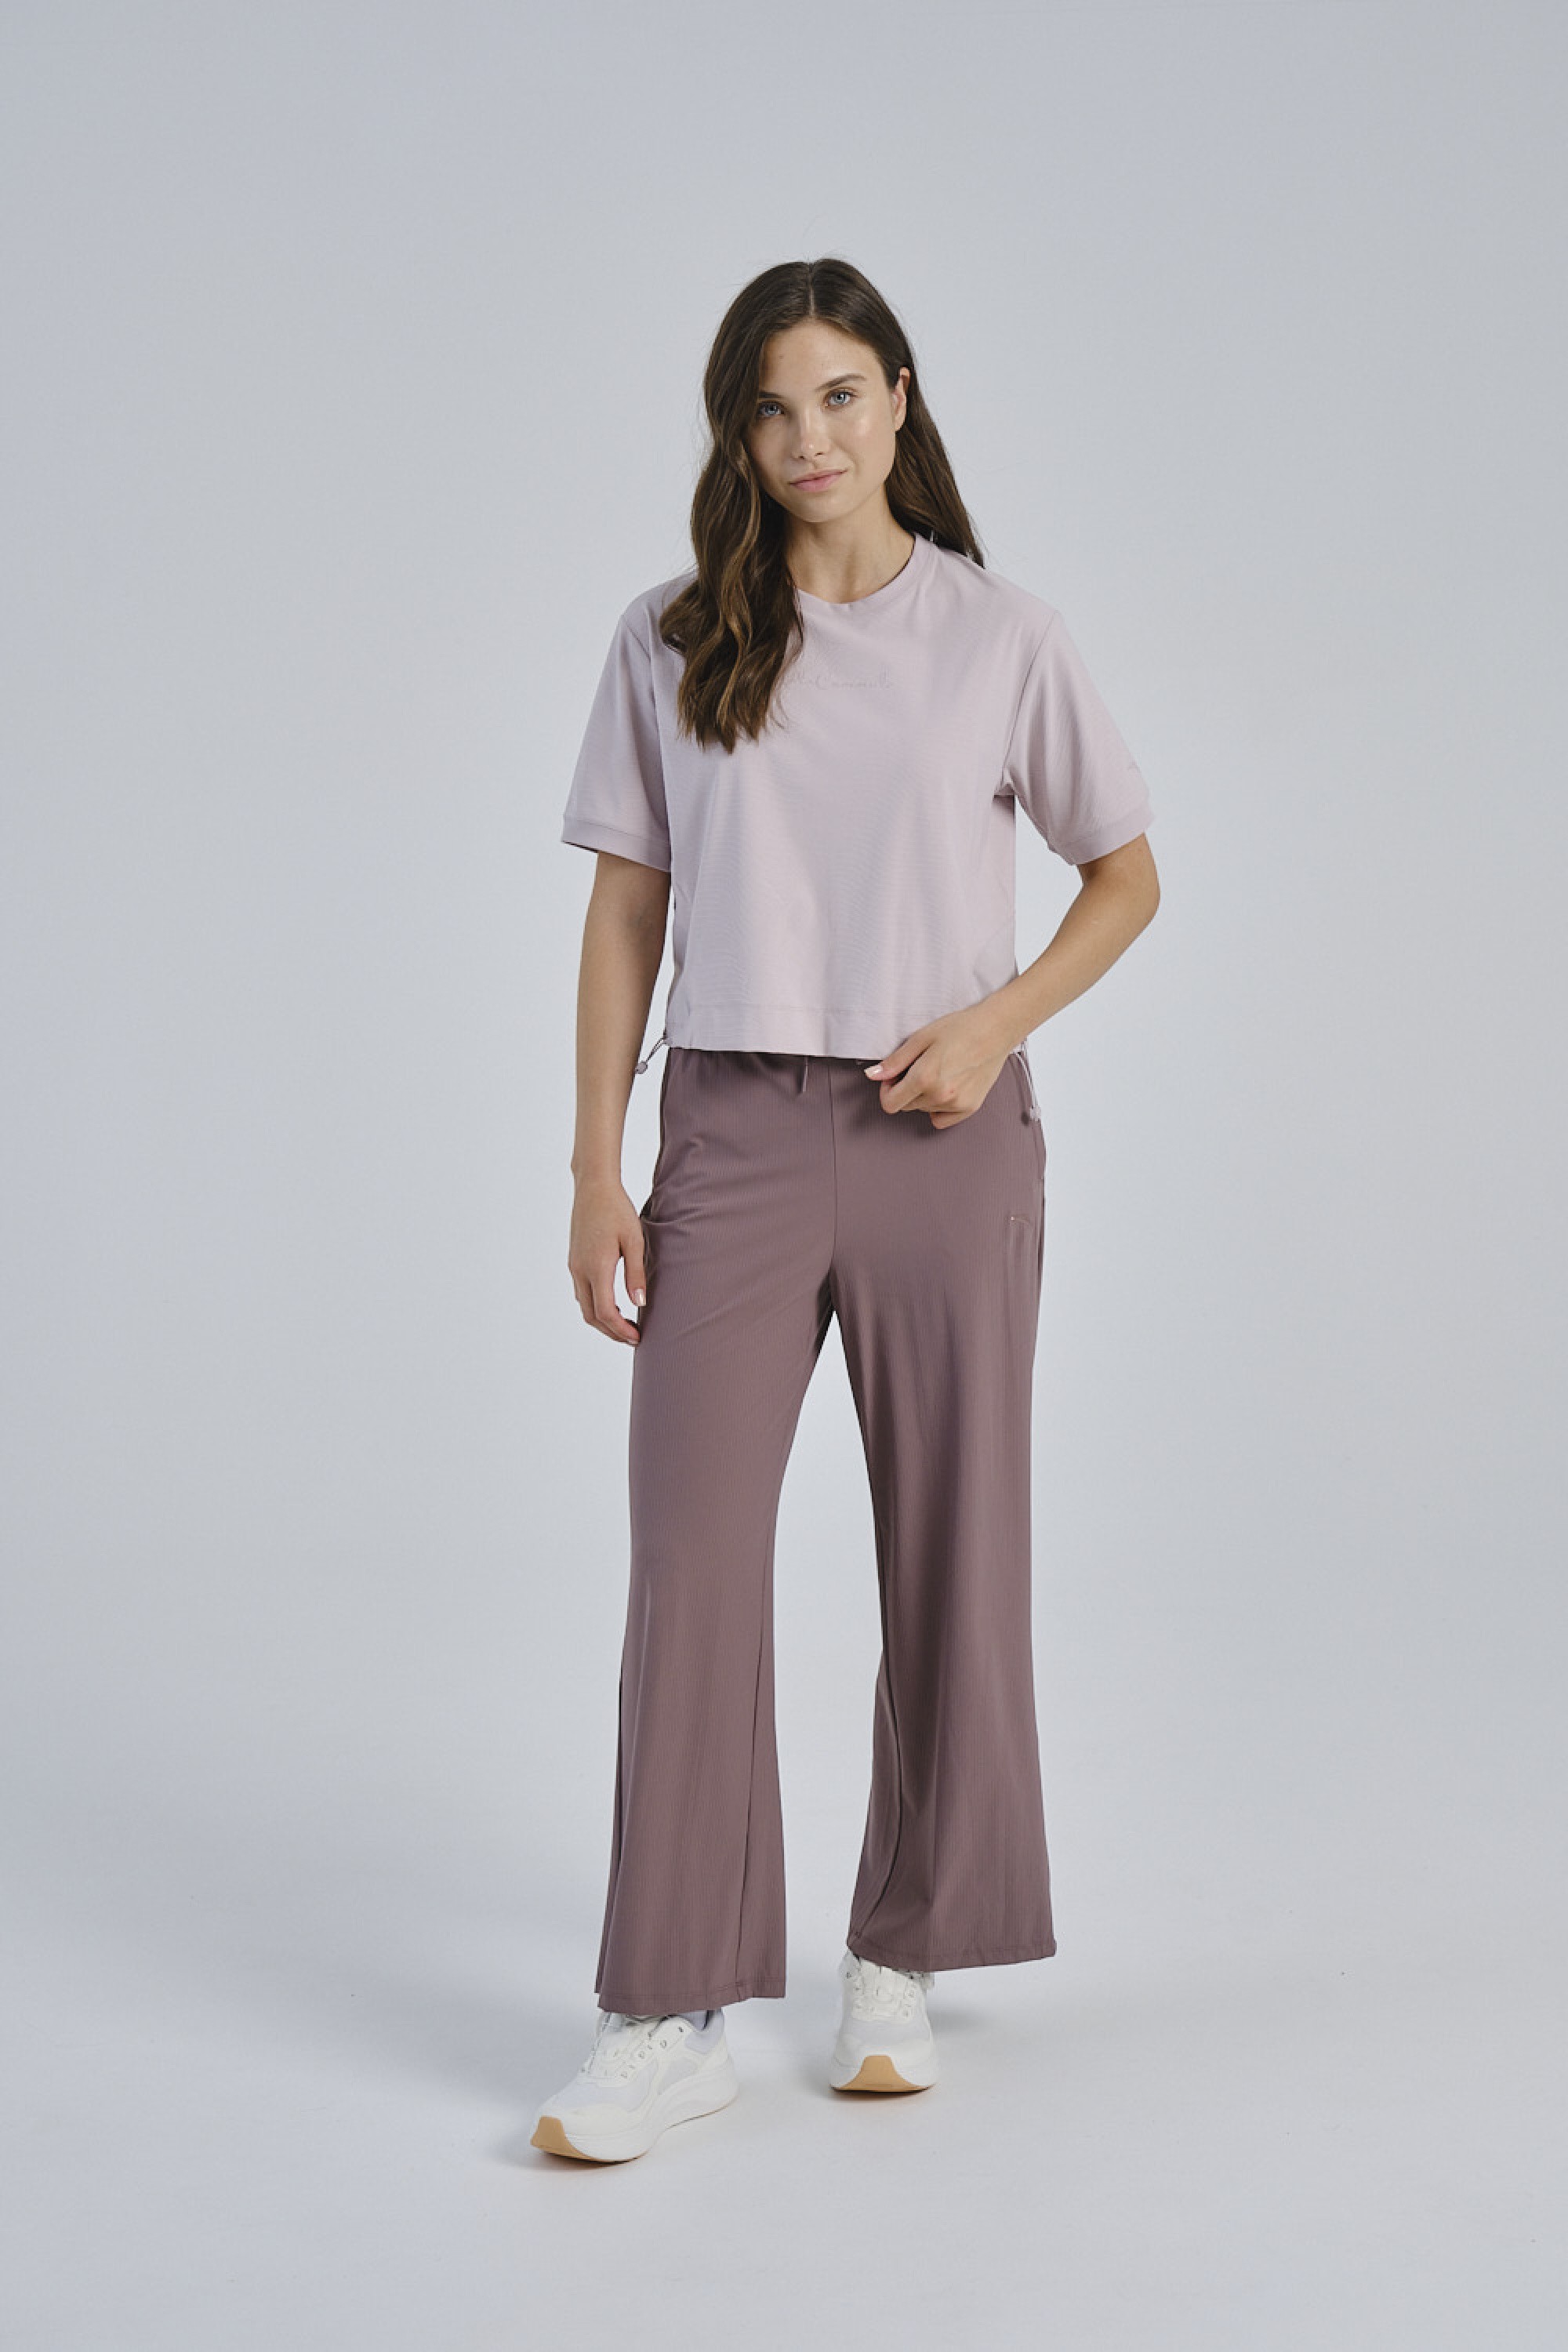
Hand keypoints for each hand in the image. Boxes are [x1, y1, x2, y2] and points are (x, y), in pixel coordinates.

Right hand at [568, 1176, 648, 1344]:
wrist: (593, 1187)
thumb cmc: (617, 1209)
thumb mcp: (634, 1240)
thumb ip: (636, 1274)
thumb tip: (640, 1304)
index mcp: (596, 1267)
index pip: (605, 1312)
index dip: (621, 1330)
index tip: (638, 1337)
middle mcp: (580, 1270)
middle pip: (591, 1316)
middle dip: (611, 1332)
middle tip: (633, 1337)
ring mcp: (574, 1266)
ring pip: (584, 1306)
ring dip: (602, 1320)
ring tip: (625, 1324)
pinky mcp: (574, 1260)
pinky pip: (582, 1292)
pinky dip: (595, 1306)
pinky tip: (612, 1304)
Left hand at [863, 1006, 1016, 1129]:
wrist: (996, 1030)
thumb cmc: (960, 1028)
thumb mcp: (921, 1038)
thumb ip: (895, 1061)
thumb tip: (873, 1075)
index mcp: (924, 1078)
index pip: (890, 1104)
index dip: (886, 1090)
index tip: (894, 1077)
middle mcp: (940, 1096)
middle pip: (906, 1106)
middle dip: (905, 1090)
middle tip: (919, 1068)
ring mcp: (956, 1104)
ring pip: (923, 1110)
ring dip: (923, 1097)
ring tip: (939, 1072)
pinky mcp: (970, 1108)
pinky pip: (941, 1120)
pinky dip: (938, 1108)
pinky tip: (947, 1088)